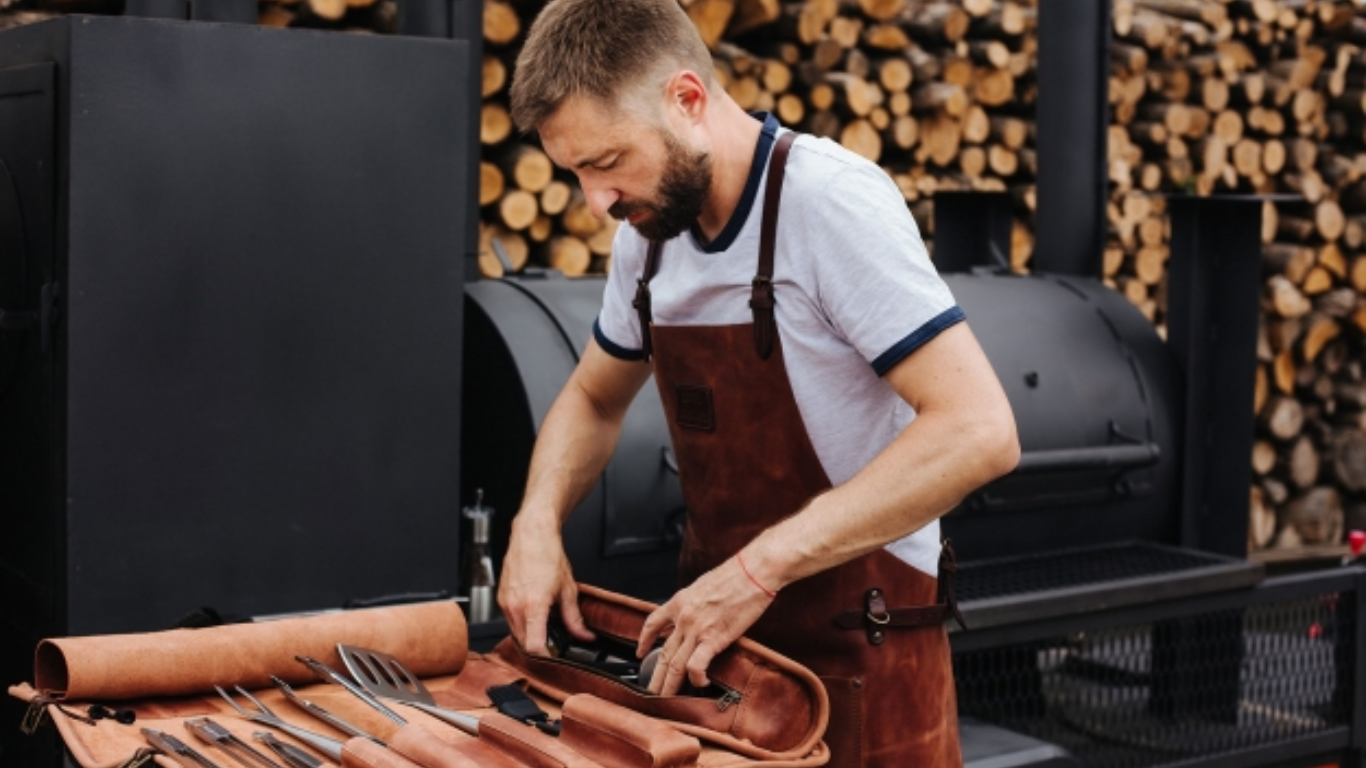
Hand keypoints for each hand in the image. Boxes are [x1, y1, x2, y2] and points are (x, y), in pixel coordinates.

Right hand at [497, 513, 593, 654]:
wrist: (532, 535)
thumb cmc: (547, 555)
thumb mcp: (568, 589)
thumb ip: (575, 618)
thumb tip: (583, 635)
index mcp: (533, 606)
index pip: (534, 646)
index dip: (545, 657)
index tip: (554, 658)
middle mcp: (515, 606)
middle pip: (524, 643)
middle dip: (538, 647)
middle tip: (554, 644)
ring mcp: (505, 602)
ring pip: (515, 633)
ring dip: (529, 635)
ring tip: (544, 626)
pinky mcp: (500, 598)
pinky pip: (509, 620)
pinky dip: (521, 623)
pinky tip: (533, 614)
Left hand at [637, 555, 773, 694]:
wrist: (752, 571)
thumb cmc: (735, 575)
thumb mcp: (703, 585)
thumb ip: (693, 602)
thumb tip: (694, 613)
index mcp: (679, 601)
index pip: (652, 623)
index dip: (644, 640)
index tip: (640, 652)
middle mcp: (683, 617)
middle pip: (663, 653)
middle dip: (655, 675)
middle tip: (649, 690)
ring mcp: (696, 629)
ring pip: (675, 664)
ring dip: (668, 684)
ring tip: (664, 698)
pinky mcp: (714, 638)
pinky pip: (696, 665)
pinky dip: (696, 678)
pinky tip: (699, 684)